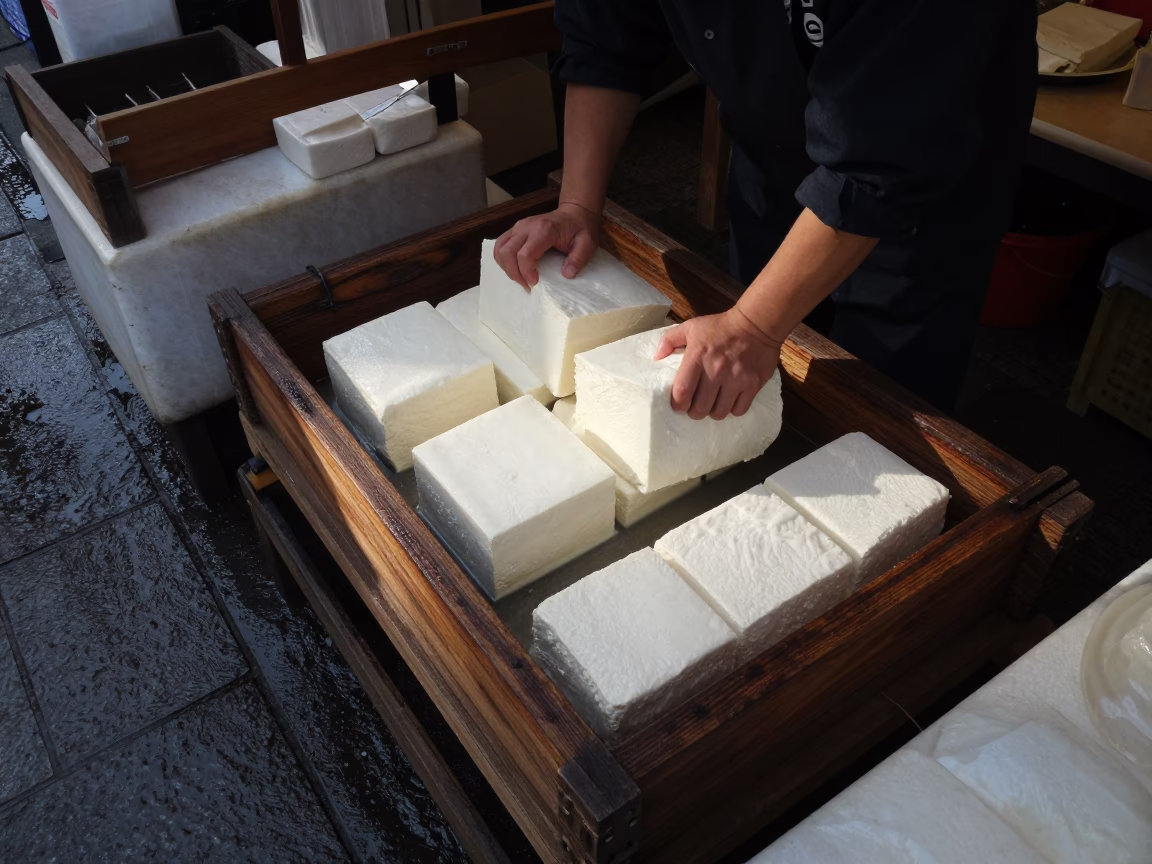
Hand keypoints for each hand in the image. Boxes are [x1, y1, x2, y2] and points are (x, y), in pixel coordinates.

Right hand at [493, 202, 600, 289]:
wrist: (574, 211)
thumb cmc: (580, 228)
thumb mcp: (587, 243)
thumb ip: (578, 259)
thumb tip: (566, 275)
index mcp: (544, 230)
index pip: (524, 254)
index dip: (526, 273)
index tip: (535, 284)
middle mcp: (526, 226)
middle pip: (507, 252)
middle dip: (514, 274)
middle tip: (527, 286)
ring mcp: (518, 227)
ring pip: (500, 249)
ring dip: (506, 268)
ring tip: (520, 279)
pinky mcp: (515, 229)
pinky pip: (501, 245)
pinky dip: (503, 260)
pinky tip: (515, 269)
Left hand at [653, 309, 781, 420]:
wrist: (757, 323)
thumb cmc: (721, 327)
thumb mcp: (691, 327)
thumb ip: (669, 340)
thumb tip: (656, 358)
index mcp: (697, 356)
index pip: (682, 392)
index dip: (678, 404)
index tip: (678, 404)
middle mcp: (716, 370)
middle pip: (700, 408)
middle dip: (694, 412)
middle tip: (695, 406)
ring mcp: (737, 379)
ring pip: (719, 412)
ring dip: (713, 412)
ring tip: (712, 404)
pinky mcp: (753, 384)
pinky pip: (739, 410)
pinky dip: (732, 409)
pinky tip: (729, 401)